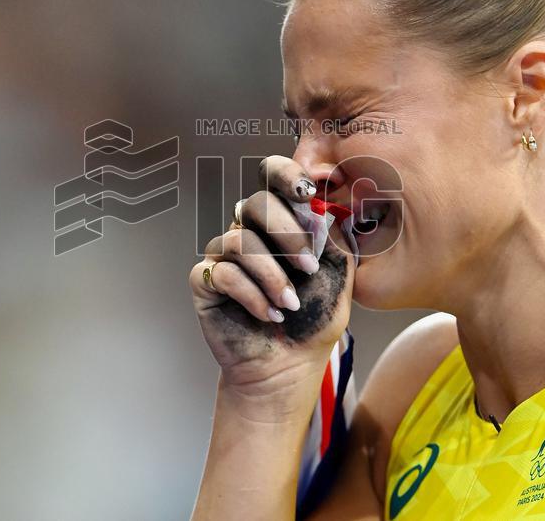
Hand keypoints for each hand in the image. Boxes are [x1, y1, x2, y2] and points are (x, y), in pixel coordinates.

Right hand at [188, 155, 355, 403]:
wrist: (288, 369)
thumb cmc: (313, 322)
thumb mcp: (338, 278)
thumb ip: (335, 240)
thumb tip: (325, 208)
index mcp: (280, 224)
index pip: (273, 180)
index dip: (285, 175)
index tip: (306, 192)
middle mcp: (249, 233)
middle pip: (255, 203)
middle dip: (287, 233)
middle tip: (309, 267)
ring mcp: (224, 257)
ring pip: (240, 241)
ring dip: (272, 275)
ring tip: (290, 304)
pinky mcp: (206, 283)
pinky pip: (223, 273)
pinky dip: (251, 295)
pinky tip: (269, 315)